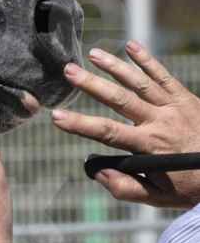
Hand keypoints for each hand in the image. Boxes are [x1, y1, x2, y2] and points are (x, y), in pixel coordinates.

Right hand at [51, 41, 199, 208]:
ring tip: (93, 54)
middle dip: (92, 84)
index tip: (56, 116)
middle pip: (120, 100)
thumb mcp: (159, 197)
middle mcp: (160, 122)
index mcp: (150, 146)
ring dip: (115, 67)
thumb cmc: (191, 187)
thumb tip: (97, 172)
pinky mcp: (186, 98)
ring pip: (139, 83)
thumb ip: (126, 188)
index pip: (108, 133)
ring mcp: (174, 107)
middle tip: (68, 71)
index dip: (80, 124)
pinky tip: (131, 45)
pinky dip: (148, 60)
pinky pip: (164, 76)